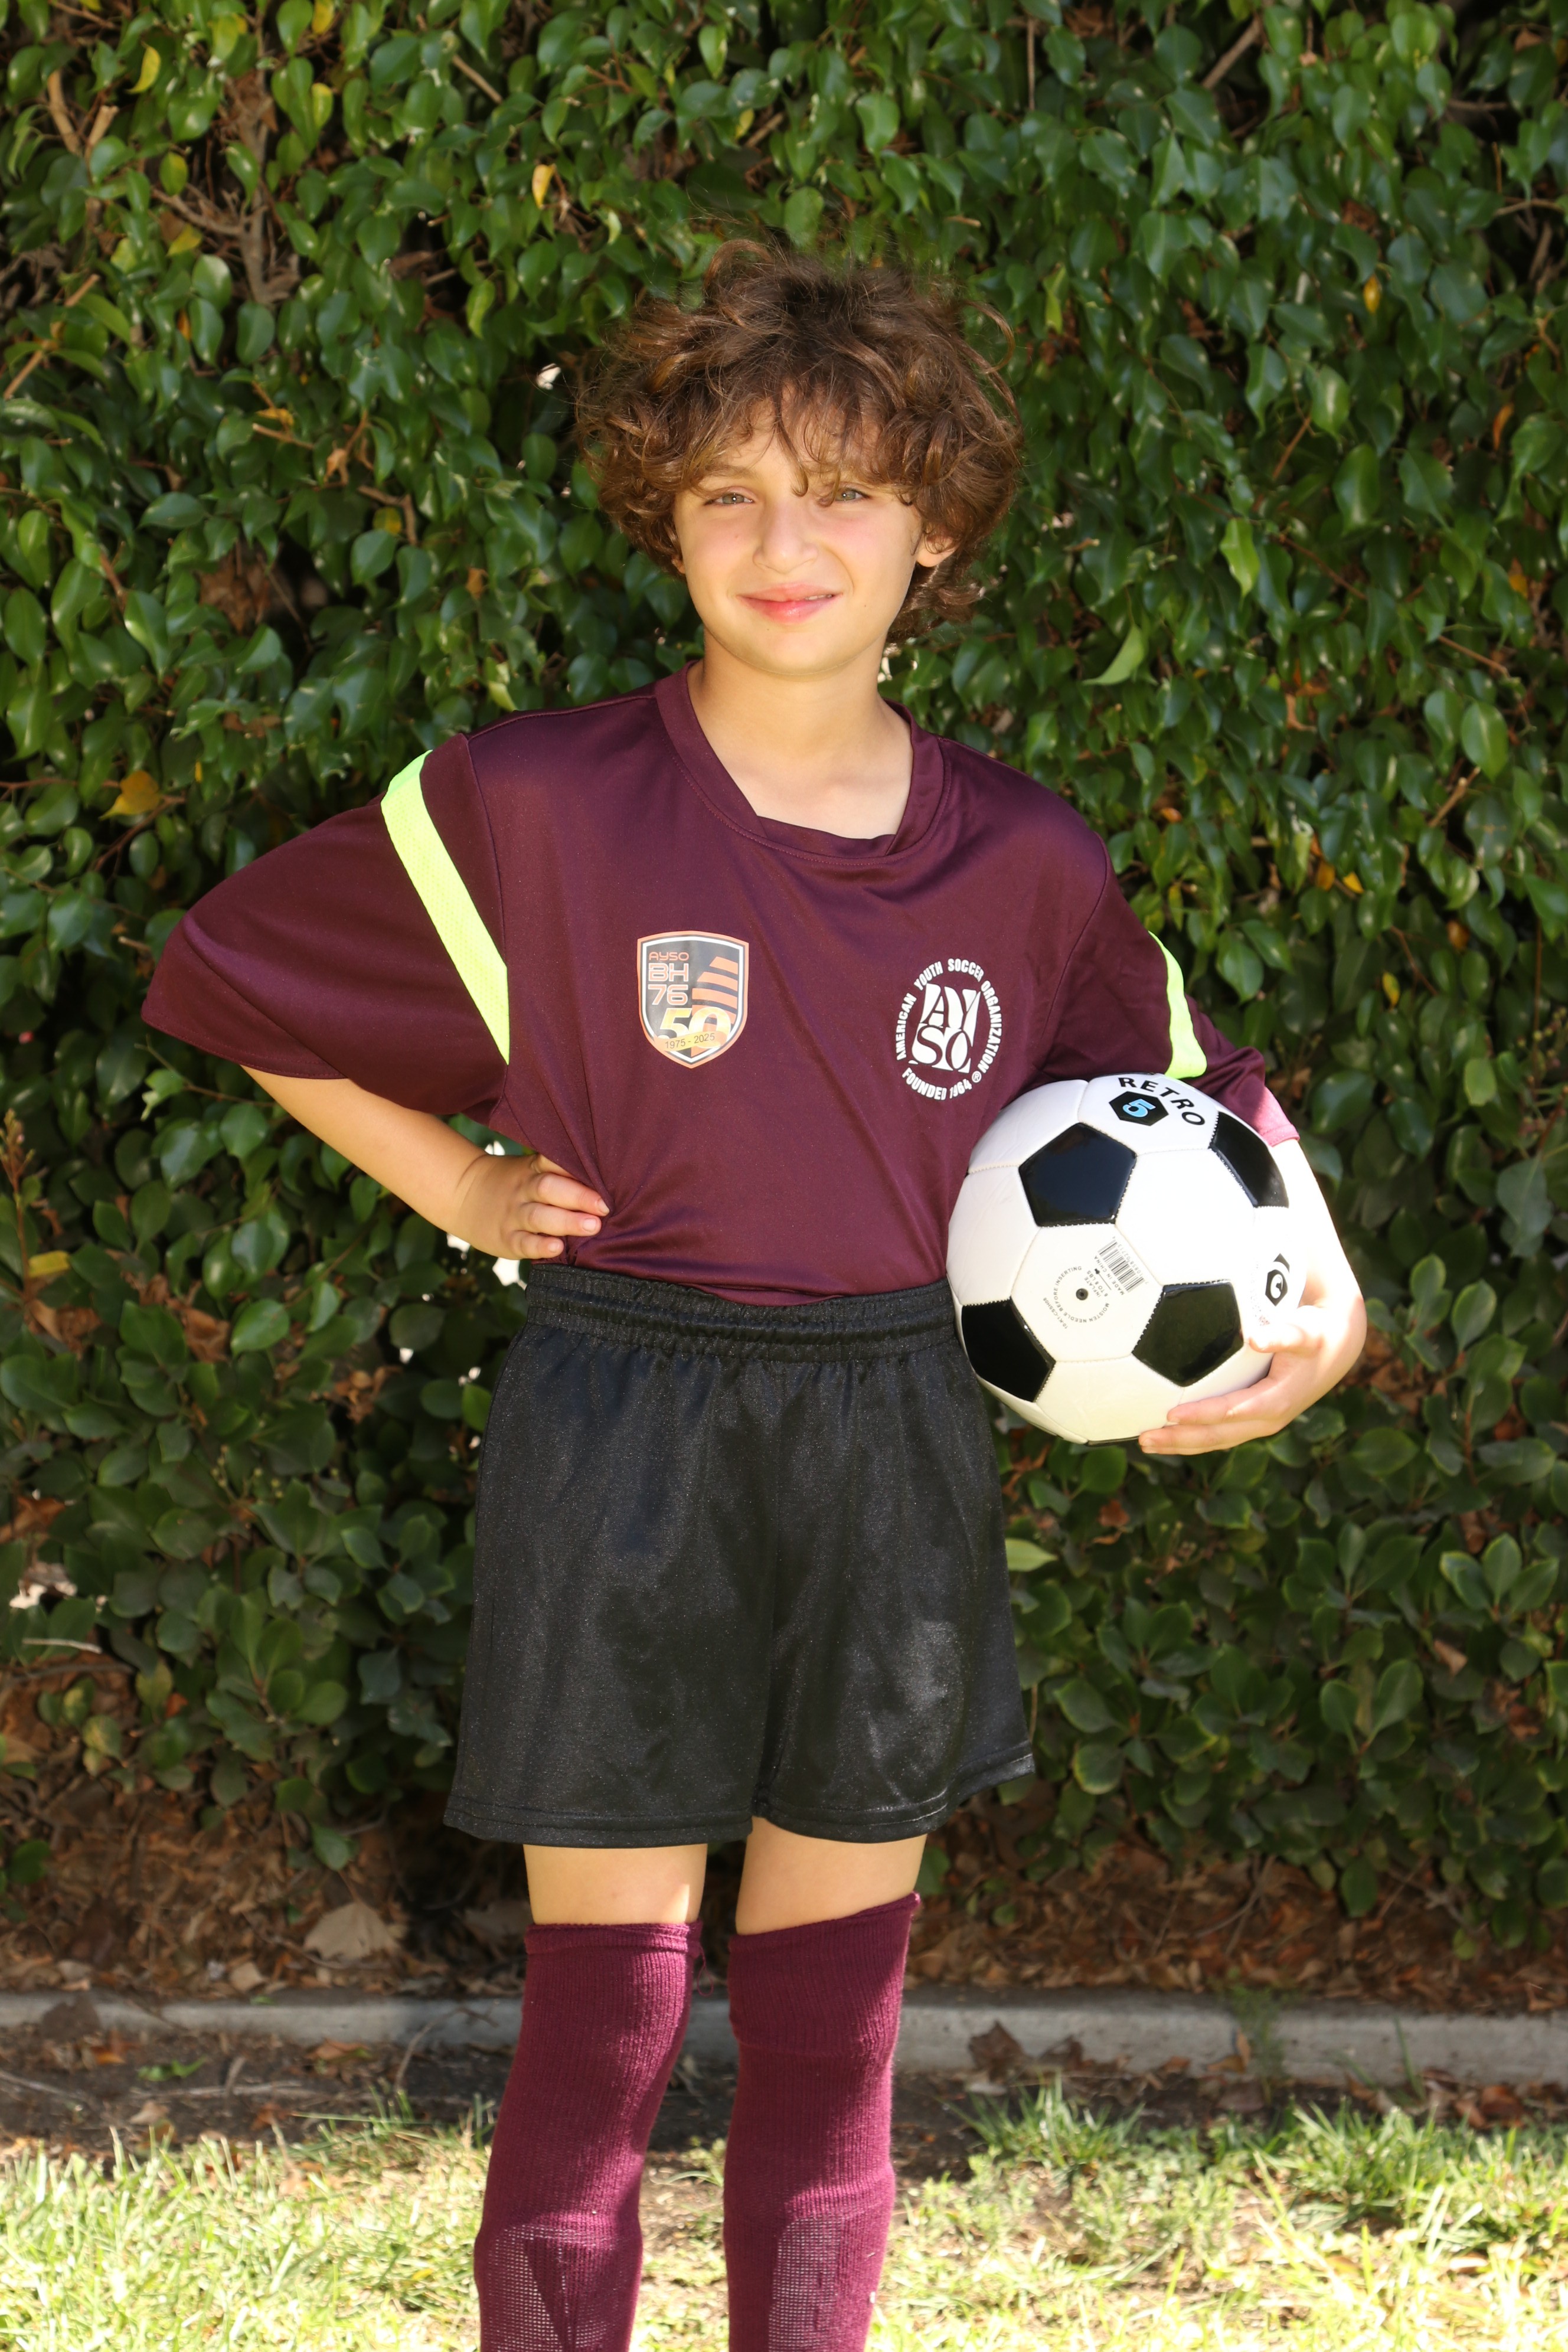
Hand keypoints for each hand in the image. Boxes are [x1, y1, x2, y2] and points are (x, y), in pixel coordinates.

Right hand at [449, 1151, 606, 1262]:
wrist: (463, 1195)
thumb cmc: (514, 1184)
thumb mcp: (530, 1170)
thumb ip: (560, 1172)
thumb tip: (607, 1176)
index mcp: (533, 1170)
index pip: (554, 1162)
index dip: (576, 1167)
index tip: (604, 1174)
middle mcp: (524, 1190)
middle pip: (550, 1189)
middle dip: (579, 1197)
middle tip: (604, 1206)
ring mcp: (514, 1215)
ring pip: (539, 1217)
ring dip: (567, 1221)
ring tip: (592, 1226)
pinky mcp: (506, 1239)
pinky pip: (523, 1243)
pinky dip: (540, 1247)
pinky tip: (557, 1248)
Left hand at [1137, 1284, 1366, 1457]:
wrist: (1335, 1349)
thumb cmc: (1315, 1335)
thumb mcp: (1305, 1331)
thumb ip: (1283, 1334)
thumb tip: (1257, 1337)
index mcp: (1275, 1402)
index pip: (1231, 1412)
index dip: (1202, 1415)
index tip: (1171, 1413)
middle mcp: (1266, 1420)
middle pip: (1218, 1436)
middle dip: (1181, 1440)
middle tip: (1145, 1439)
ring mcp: (1259, 1424)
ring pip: (1215, 1440)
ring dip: (1180, 1444)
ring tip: (1146, 1443)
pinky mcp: (1253, 1420)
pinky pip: (1218, 1433)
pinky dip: (1191, 1436)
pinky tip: (1165, 1433)